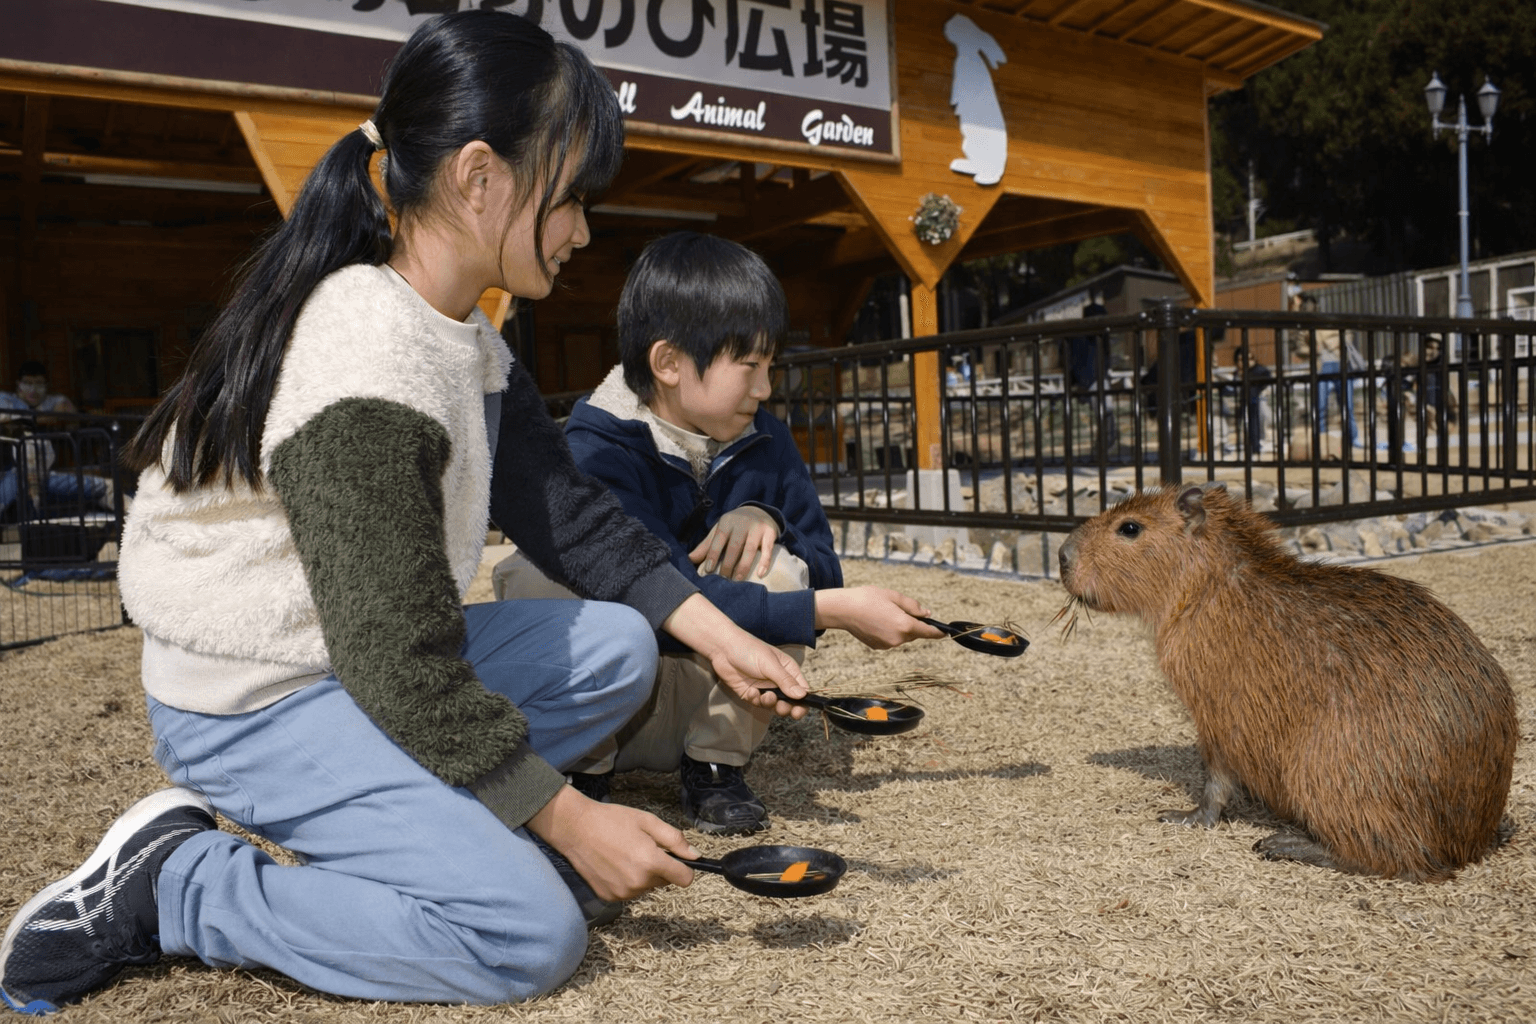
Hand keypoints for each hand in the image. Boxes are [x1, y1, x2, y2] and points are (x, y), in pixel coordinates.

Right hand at [527, 786, 697, 900]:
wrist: (574, 828)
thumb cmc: (611, 820)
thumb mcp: (648, 821)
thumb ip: (674, 840)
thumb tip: (694, 855)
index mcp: (650, 863)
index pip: (684, 879)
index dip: (684, 868)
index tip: (677, 859)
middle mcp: (638, 883)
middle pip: (664, 881)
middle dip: (659, 866)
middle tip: (641, 847)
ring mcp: (622, 893)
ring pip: (646, 886)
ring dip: (642, 874)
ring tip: (624, 853)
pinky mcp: (608, 897)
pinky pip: (628, 891)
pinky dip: (625, 880)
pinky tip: (613, 863)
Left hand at [661, 593, 808, 716]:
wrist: (723, 649)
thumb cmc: (748, 649)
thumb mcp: (770, 664)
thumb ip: (785, 681)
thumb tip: (802, 695)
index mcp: (788, 671)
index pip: (802, 690)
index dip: (803, 703)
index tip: (798, 711)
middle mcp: (778, 681)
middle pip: (790, 702)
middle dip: (786, 707)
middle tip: (781, 706)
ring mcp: (764, 688)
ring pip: (774, 706)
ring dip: (770, 704)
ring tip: (764, 696)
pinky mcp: (751, 694)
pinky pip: (758, 704)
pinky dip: (755, 700)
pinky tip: (750, 691)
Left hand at [688, 506, 778, 579]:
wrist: (758, 511)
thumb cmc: (734, 526)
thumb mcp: (719, 531)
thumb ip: (706, 545)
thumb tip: (690, 559)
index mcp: (727, 521)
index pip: (719, 538)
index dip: (713, 554)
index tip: (708, 570)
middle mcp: (742, 523)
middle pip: (734, 546)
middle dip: (727, 564)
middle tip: (723, 580)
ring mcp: (757, 527)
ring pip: (750, 549)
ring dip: (743, 566)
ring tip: (738, 580)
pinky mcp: (770, 533)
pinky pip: (768, 549)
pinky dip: (765, 562)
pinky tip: (760, 574)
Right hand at [814, 587, 945, 649]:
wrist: (843, 610)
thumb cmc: (867, 598)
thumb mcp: (893, 596)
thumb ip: (913, 606)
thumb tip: (926, 614)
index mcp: (905, 625)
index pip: (928, 632)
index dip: (938, 632)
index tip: (945, 632)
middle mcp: (898, 639)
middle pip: (914, 633)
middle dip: (912, 623)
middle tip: (897, 608)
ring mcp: (887, 645)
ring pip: (902, 636)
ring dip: (899, 627)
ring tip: (883, 613)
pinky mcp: (878, 647)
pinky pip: (890, 639)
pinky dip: (888, 631)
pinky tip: (876, 621)